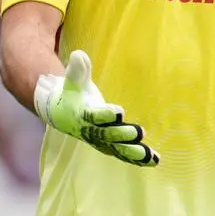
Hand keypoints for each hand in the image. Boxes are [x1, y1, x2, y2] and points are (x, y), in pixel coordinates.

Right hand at [34, 50, 158, 166]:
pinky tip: (153, 160)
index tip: (119, 112)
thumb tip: (79, 55)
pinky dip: (137, 158)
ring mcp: (100, 140)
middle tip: (140, 133)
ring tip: (151, 156)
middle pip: (108, 135)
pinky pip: (122, 153)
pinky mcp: (107, 145)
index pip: (94, 115)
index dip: (106, 115)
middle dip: (123, 135)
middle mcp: (91, 130)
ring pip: (117, 148)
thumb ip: (77, 69)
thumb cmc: (71, 92)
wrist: (61, 112)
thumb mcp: (72, 79)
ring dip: (134, 153)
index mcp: (82, 113)